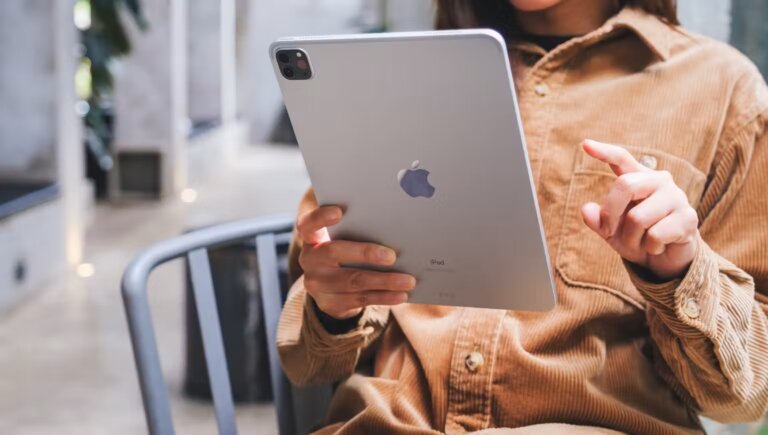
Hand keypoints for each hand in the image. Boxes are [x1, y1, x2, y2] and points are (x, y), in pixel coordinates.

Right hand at [297, 205, 416, 319]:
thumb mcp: (342, 240)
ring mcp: (317, 284)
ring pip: (353, 281)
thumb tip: (394, 225)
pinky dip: (383, 297)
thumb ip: (356, 230)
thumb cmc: (344, 253)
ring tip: (407, 280)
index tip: (339, 211)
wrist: (330, 288)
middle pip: (334, 252)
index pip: (308, 224)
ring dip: (384, 281)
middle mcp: (309, 260)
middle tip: (392, 255)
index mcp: (312, 238)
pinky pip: (360, 300)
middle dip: (365, 253)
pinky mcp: (329, 303)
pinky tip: (401, 295)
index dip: (320, 218)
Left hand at [579, 140, 698, 280]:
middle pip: (625, 186)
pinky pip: (655, 235)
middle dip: (610, 214)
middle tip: (609, 232)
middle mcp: (659, 181)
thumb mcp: (611, 231)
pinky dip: (650, 247)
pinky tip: (658, 246)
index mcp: (639, 178)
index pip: (621, 158)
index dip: (604, 152)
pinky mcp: (689, 217)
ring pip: (638, 218)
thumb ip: (597, 220)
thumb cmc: (636, 238)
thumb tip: (586, 209)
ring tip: (641, 242)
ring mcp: (677, 197)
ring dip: (631, 239)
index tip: (585, 144)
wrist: (665, 258)